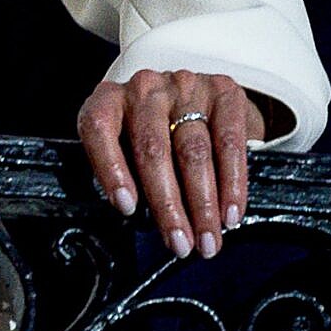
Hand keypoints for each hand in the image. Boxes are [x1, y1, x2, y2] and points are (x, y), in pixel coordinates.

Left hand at [79, 68, 263, 257]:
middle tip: (180, 244)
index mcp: (109, 100)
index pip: (99, 128)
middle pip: (153, 148)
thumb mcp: (129, 147)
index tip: (127, 208)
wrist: (203, 102)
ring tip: (207, 240)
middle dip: (169, 205)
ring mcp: (185, 86)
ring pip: (194, 151)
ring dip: (203, 204)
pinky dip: (232, 183)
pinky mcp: (224, 91)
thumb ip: (127, 173)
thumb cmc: (157, 136)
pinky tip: (231, 213)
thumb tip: (139, 220)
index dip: (111, 169)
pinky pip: (230, 141)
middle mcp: (144, 88)